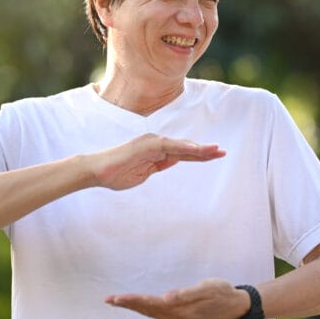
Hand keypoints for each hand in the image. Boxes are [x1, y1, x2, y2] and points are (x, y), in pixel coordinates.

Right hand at [89, 133, 224, 190]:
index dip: (199, 155)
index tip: (215, 156)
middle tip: (222, 152)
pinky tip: (194, 149)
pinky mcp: (144, 145)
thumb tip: (174, 161)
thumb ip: (158, 166)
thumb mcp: (144, 174)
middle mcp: (155, 144)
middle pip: (184, 148)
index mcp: (155, 152)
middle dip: (204, 150)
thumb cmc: (116, 175)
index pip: (182, 154)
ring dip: (197, 148)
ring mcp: (150, 143)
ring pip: (179, 146)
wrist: (96, 173)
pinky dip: (181, 147)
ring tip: (214, 151)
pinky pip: (167, 146)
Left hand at [105, 278, 248, 318]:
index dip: (134, 301)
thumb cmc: (222, 293)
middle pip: (148, 311)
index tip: (117, 299)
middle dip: (128, 305)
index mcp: (181, 311)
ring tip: (118, 301)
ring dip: (136, 308)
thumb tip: (166, 298)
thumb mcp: (207, 288)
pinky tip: (140, 306)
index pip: (152, 305)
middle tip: (108, 300)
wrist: (236, 307)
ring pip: (153, 314)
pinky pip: (160, 316)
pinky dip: (147, 310)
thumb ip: (186, 294)